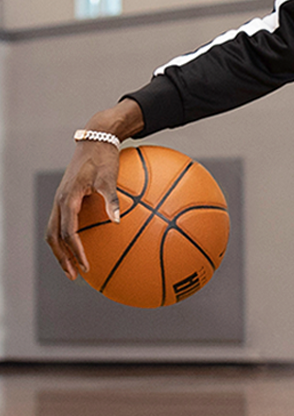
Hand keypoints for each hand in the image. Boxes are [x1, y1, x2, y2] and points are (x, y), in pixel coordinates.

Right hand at [45, 100, 143, 279]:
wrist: (94, 139)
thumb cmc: (104, 158)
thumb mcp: (109, 177)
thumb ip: (111, 199)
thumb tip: (118, 221)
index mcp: (67, 199)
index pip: (68, 233)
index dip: (75, 252)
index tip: (86, 267)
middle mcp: (60, 202)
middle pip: (54, 237)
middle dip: (62, 258)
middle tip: (74, 275)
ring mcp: (60, 200)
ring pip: (54, 231)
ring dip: (62, 250)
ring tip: (74, 267)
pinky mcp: (66, 198)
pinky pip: (62, 223)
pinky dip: (67, 238)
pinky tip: (83, 245)